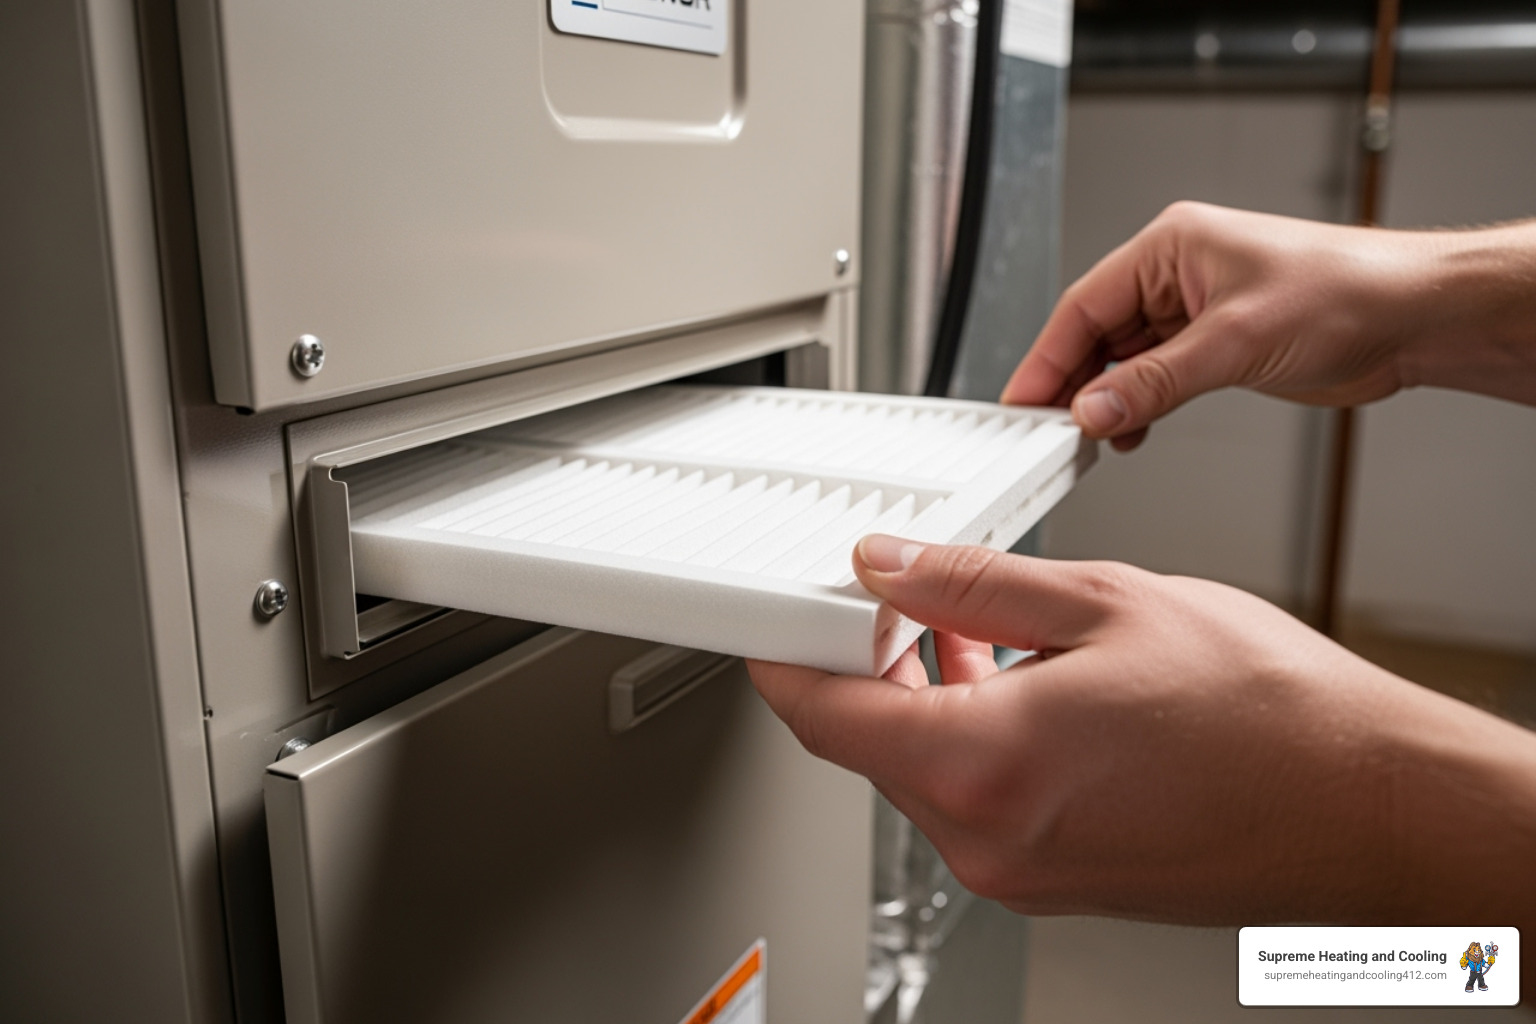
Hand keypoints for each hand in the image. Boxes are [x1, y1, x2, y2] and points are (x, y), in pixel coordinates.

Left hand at [748, 535, 1535, 927]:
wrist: (1368, 808)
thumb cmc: (1269, 718)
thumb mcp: (1104, 604)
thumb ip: (975, 585)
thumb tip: (892, 566)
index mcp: (984, 766)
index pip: (823, 715)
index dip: (787, 656)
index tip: (778, 619)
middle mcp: (988, 837)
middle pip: (867, 744)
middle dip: (866, 665)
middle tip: (894, 598)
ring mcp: (1021, 869)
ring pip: (923, 770)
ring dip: (925, 698)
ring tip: (974, 627)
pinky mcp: (1056, 877)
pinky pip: (976, 799)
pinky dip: (973, 736)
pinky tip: (1018, 682)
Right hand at [1002, 202, 1535, 448]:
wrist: (1415, 316)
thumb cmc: (1348, 292)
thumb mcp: (1235, 341)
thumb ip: (1156, 381)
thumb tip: (1094, 408)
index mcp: (1170, 247)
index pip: (1083, 305)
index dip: (1046, 357)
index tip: (1022, 401)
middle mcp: (1176, 275)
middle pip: (1096, 334)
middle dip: (1072, 384)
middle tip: (1048, 430)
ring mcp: (1194, 311)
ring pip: (1123, 360)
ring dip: (1106, 400)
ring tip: (1089, 439)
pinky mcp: (1214, 344)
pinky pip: (1154, 377)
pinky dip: (1137, 406)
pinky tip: (1130, 432)